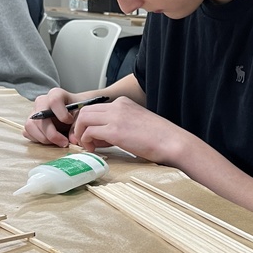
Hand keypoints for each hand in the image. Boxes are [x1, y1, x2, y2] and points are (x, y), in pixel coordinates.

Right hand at [23, 88, 85, 145]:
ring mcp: (33, 112)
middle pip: (40, 117)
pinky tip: (50, 140)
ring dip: (44, 138)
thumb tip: (72, 140)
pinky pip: (27, 132)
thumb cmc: (76, 111)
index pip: (54, 101)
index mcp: (56, 94)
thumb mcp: (80, 115)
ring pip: (30, 126)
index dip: (62, 114)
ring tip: (58, 142)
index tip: (70, 121)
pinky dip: (38, 139)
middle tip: (64, 142)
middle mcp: (42, 101)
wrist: (72, 113)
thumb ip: (77, 126)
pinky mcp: (30, 122)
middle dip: (52, 134)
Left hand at [70, 96, 186, 164]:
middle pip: (85, 110)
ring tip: (88, 146)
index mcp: (124, 103)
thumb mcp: (136, 124)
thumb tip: (101, 137)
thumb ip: (119, 125)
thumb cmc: (158, 138)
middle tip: (84, 141)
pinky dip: (86, 142)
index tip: (92, 137)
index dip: (90, 123)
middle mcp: (117, 106)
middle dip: (80, 126)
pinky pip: (89, 132)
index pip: (96, 108)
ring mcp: (115, 117)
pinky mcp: (114, 131)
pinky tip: (94, 150)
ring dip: (80, 133)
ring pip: (83, 119)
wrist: (171, 142)